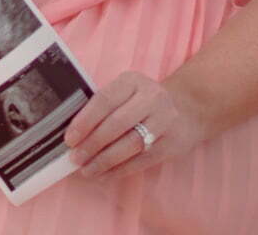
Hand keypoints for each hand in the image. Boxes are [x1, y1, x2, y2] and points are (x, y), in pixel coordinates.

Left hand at [64, 71, 206, 179]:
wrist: (188, 108)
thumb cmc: (144, 101)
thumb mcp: (126, 92)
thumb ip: (103, 107)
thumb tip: (74, 134)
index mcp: (132, 81)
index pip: (104, 100)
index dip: (85, 121)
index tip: (69, 139)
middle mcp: (151, 98)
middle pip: (117, 124)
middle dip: (92, 144)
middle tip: (75, 159)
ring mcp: (164, 121)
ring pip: (130, 144)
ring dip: (105, 161)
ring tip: (87, 170)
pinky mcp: (172, 143)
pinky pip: (142, 160)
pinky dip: (120, 170)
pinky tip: (105, 175)